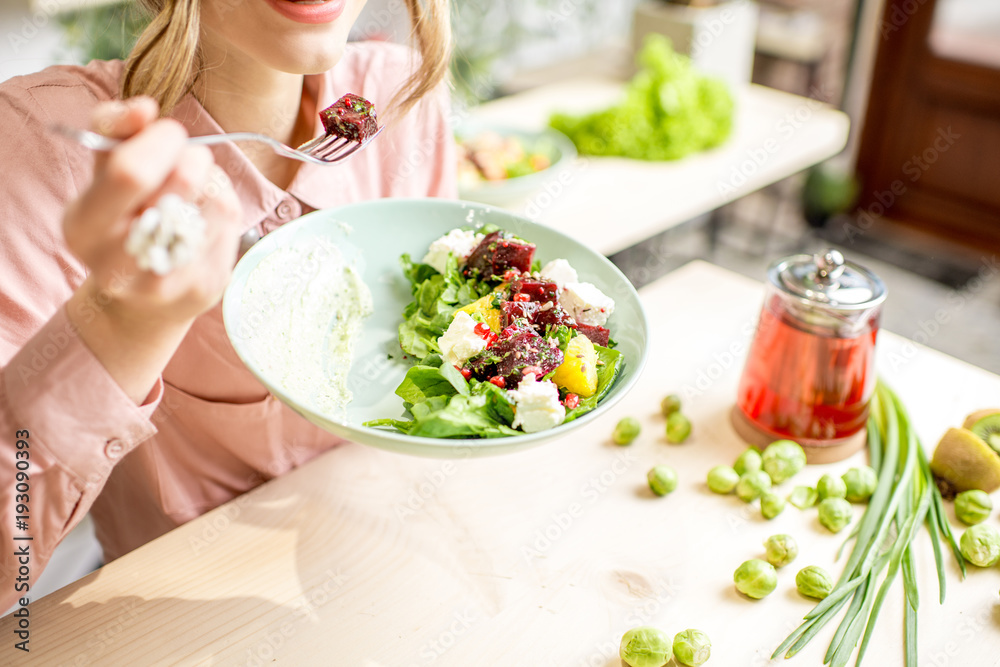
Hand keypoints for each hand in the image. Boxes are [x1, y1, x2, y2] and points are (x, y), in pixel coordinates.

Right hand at [64, 96, 242, 327]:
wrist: (142, 299)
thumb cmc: (123, 219)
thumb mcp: (103, 173)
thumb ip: (114, 131)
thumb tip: (142, 108)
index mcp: (84, 228)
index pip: (130, 172)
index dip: (159, 140)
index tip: (168, 132)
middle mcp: (120, 263)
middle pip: (181, 184)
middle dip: (193, 157)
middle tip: (190, 157)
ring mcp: (166, 282)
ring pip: (215, 200)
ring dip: (212, 181)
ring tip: (196, 190)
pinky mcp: (206, 287)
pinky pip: (231, 223)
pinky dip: (225, 205)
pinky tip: (207, 214)